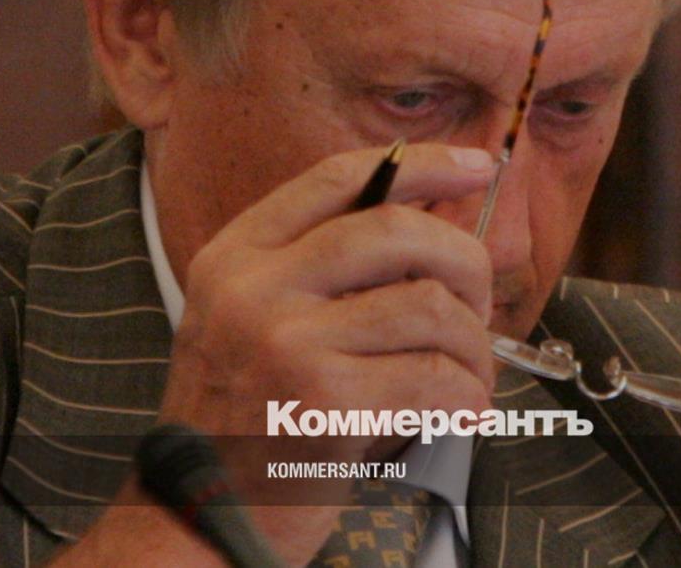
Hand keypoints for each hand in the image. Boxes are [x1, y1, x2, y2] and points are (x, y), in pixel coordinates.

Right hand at [141, 144, 494, 562]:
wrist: (200, 516)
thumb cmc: (248, 419)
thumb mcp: (254, 321)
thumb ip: (322, 271)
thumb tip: (433, 230)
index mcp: (237, 255)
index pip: (339, 179)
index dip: (418, 165)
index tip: (474, 167)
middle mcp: (254, 287)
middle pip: (397, 230)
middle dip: (464, 262)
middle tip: (479, 304)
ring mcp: (285, 342)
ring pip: (429, 305)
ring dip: (472, 346)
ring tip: (468, 377)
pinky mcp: (324, 402)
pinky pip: (436, 375)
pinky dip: (468, 396)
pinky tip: (461, 412)